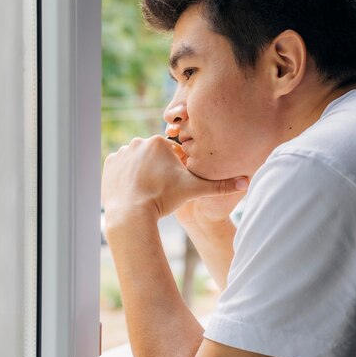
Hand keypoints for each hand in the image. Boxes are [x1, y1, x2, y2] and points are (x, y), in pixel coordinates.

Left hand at [102, 136, 247, 227]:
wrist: (132, 215)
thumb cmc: (164, 200)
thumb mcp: (194, 191)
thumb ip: (220, 185)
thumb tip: (247, 181)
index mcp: (159, 142)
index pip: (173, 154)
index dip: (176, 171)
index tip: (173, 185)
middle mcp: (138, 142)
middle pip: (155, 157)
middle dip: (159, 171)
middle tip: (161, 190)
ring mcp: (122, 152)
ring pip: (139, 162)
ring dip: (143, 173)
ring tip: (148, 191)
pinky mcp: (109, 164)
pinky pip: (122, 168)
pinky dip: (128, 178)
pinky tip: (134, 191)